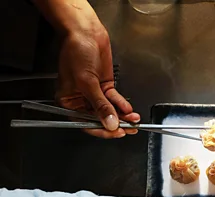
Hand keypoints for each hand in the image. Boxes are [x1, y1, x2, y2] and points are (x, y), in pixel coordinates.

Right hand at [33, 0, 139, 138]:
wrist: (86, 32)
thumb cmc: (76, 51)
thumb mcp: (87, 82)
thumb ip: (100, 105)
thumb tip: (110, 123)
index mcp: (68, 101)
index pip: (85, 123)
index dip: (101, 130)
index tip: (115, 132)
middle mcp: (80, 99)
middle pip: (99, 118)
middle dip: (115, 124)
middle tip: (128, 129)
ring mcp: (94, 93)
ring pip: (109, 110)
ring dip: (122, 115)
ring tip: (133, 120)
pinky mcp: (104, 86)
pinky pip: (114, 99)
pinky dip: (122, 105)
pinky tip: (129, 110)